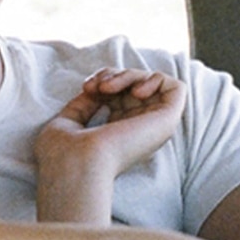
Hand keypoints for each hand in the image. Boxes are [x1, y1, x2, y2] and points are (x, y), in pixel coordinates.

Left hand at [35, 69, 185, 223]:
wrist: (75, 165)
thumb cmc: (63, 153)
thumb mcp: (68, 122)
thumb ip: (84, 105)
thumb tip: (95, 89)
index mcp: (116, 132)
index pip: (120, 95)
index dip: (104, 80)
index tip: (86, 88)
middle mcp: (137, 130)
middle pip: (136, 86)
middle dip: (114, 75)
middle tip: (96, 87)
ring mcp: (153, 126)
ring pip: (153, 84)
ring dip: (130, 75)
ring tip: (108, 89)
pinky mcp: (167, 121)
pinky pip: (176, 88)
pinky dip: (155, 79)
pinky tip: (136, 91)